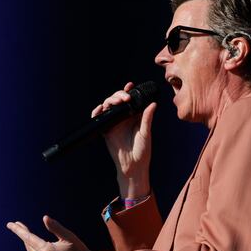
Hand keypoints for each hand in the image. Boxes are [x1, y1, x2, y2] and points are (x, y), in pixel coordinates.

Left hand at [6, 216, 93, 250]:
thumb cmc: (79, 250)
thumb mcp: (68, 236)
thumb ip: (55, 227)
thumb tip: (44, 218)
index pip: (28, 238)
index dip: (18, 230)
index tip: (10, 224)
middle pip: (29, 246)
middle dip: (24, 235)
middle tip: (20, 225)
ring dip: (29, 245)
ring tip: (28, 235)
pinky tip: (36, 248)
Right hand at [91, 81, 156, 196]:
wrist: (133, 165)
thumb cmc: (142, 151)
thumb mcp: (146, 132)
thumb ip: (147, 118)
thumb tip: (153, 104)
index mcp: (134, 116)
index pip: (130, 100)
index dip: (128, 91)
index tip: (130, 85)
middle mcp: (123, 117)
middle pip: (117, 100)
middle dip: (119, 95)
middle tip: (125, 98)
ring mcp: (114, 123)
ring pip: (108, 106)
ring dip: (110, 100)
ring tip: (116, 102)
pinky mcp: (106, 129)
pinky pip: (99, 118)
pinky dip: (97, 112)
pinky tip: (100, 109)